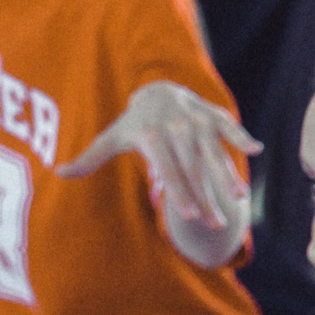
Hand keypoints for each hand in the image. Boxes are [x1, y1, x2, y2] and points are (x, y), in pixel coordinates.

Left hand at [58, 81, 258, 229]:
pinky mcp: (215, 116)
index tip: (187, 215)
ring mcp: (198, 121)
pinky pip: (231, 127)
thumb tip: (57, 171)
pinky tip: (257, 148)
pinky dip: (242, 136)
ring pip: (214, 153)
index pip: (167, 170)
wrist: (157, 90)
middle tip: (213, 225)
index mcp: (151, 136)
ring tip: (238, 200)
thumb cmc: (132, 124)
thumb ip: (88, 158)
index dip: (178, 192)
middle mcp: (176, 128)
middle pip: (192, 169)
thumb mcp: (111, 138)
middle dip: (204, 198)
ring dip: (228, 177)